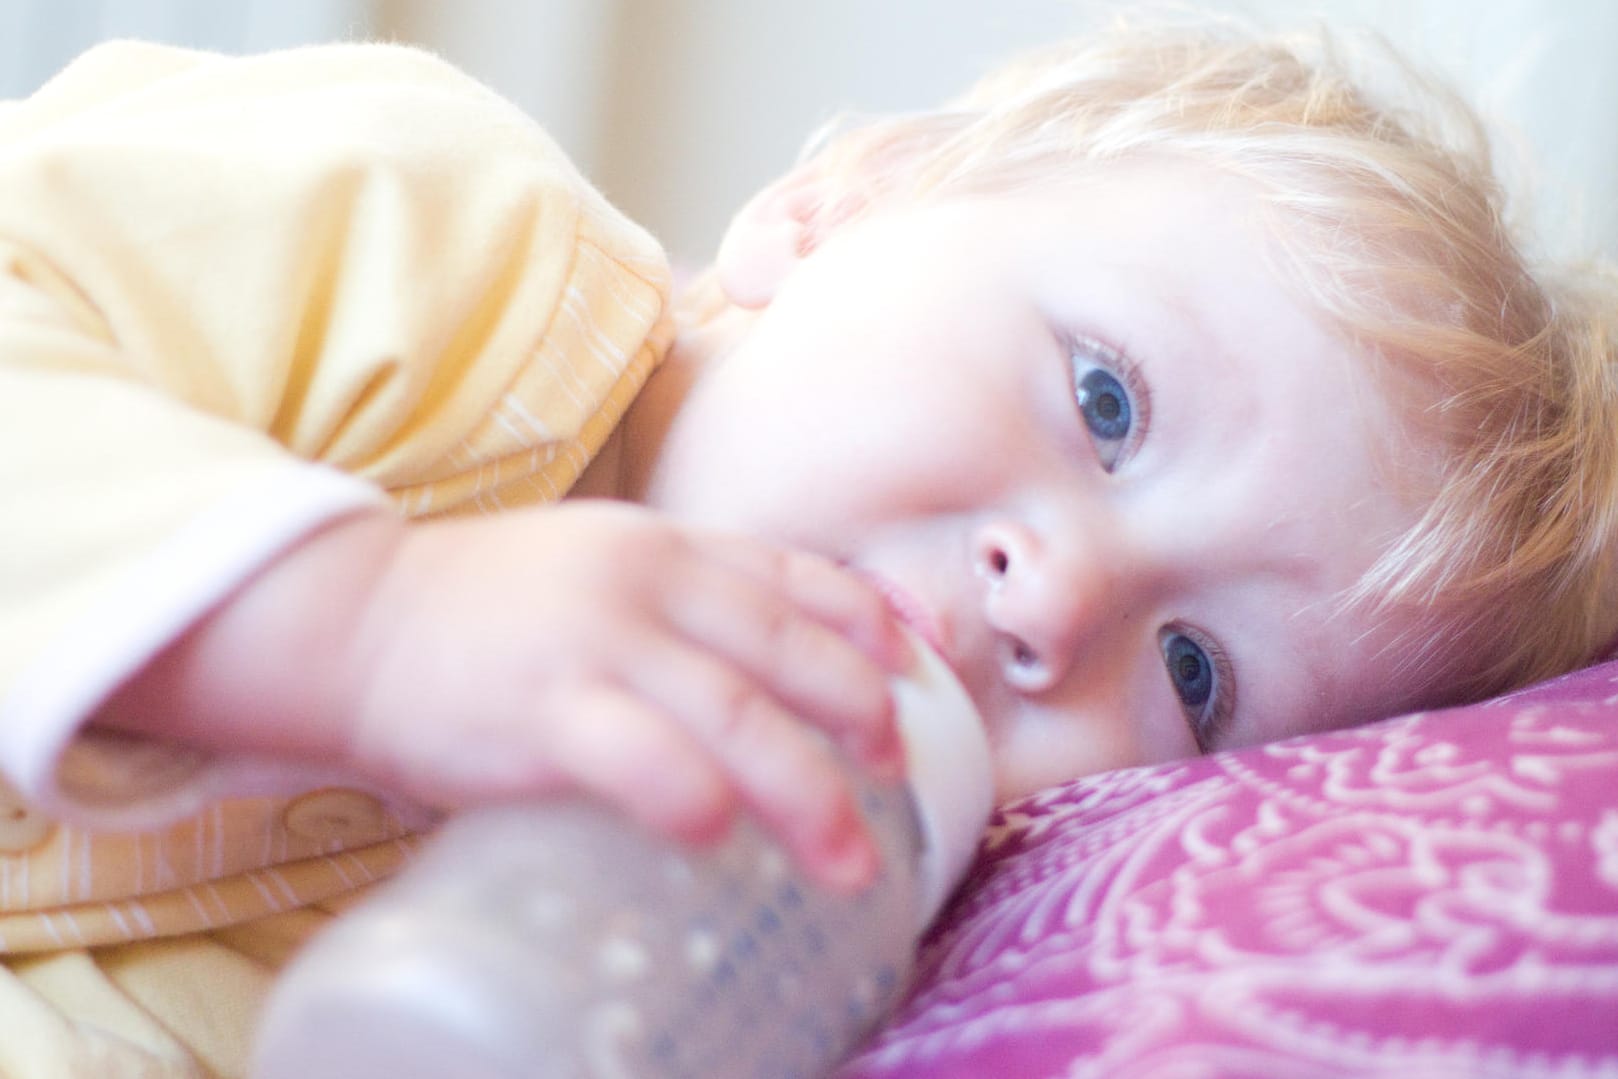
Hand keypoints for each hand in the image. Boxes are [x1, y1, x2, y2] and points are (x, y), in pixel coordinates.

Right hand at [344, 500, 911, 890]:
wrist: (350, 618)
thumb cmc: (478, 616)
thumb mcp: (592, 574)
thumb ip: (669, 611)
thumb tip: (758, 686)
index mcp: (663, 549)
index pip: (791, 575)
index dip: (866, 624)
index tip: (915, 671)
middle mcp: (644, 583)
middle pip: (786, 647)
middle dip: (861, 713)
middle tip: (897, 772)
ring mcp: (593, 642)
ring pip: (735, 711)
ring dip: (806, 791)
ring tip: (849, 861)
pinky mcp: (538, 708)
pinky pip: (634, 753)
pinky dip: (687, 792)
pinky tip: (718, 833)